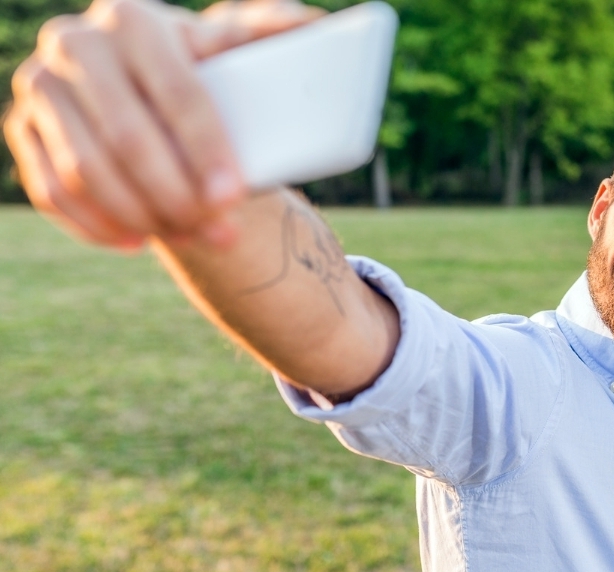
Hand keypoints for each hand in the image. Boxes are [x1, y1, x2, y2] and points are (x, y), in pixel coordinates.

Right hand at [3, 0, 323, 249]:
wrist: (148, 88)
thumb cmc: (204, 69)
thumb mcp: (236, 47)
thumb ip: (272, 34)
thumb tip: (317, 27)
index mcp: (132, 18)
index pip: (176, 92)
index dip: (206, 148)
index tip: (234, 193)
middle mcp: (74, 44)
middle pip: (127, 138)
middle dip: (177, 193)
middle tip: (221, 229)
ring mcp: (40, 86)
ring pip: (86, 170)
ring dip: (144, 215)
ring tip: (194, 237)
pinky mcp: (22, 128)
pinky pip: (53, 190)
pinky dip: (96, 224)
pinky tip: (139, 241)